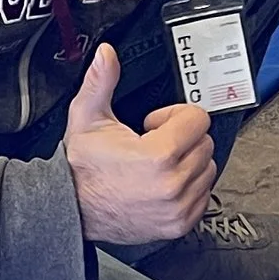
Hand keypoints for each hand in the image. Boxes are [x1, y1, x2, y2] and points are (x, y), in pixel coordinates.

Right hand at [64, 42, 216, 242]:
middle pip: (205, 143)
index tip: (154, 124)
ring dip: (188, 162)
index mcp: (157, 156)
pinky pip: (203, 196)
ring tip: (158, 165)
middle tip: (154, 143)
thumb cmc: (81, 167)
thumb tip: (106, 55)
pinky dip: (188, 188)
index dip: (174, 116)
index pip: (198, 120)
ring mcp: (177, 207)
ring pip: (207, 169)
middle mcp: (172, 185)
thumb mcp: (87, 118)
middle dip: (182, 138)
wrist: (70, 208)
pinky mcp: (179, 224)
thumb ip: (101, 82)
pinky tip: (162, 183)